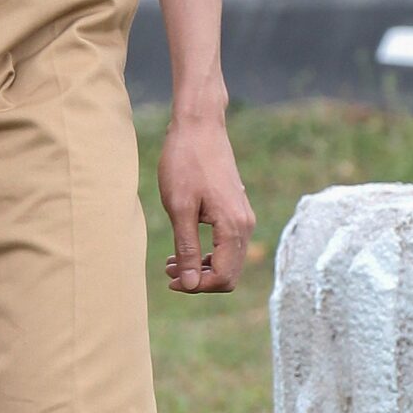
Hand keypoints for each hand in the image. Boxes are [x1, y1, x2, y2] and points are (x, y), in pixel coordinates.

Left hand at [158, 115, 254, 294]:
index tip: (170, 279)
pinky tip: (183, 247)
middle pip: (230, 273)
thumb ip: (187, 248)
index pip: (224, 277)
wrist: (199, 126)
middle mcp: (245, 225)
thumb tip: (192, 284)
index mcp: (233, 226)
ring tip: (170, 263)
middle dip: (199, 279)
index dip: (197, 286)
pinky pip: (227, 244)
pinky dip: (207, 253)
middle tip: (167, 272)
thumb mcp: (179, 208)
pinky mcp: (235, 210)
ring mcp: (243, 216)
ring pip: (228, 260)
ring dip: (201, 267)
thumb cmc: (185, 162)